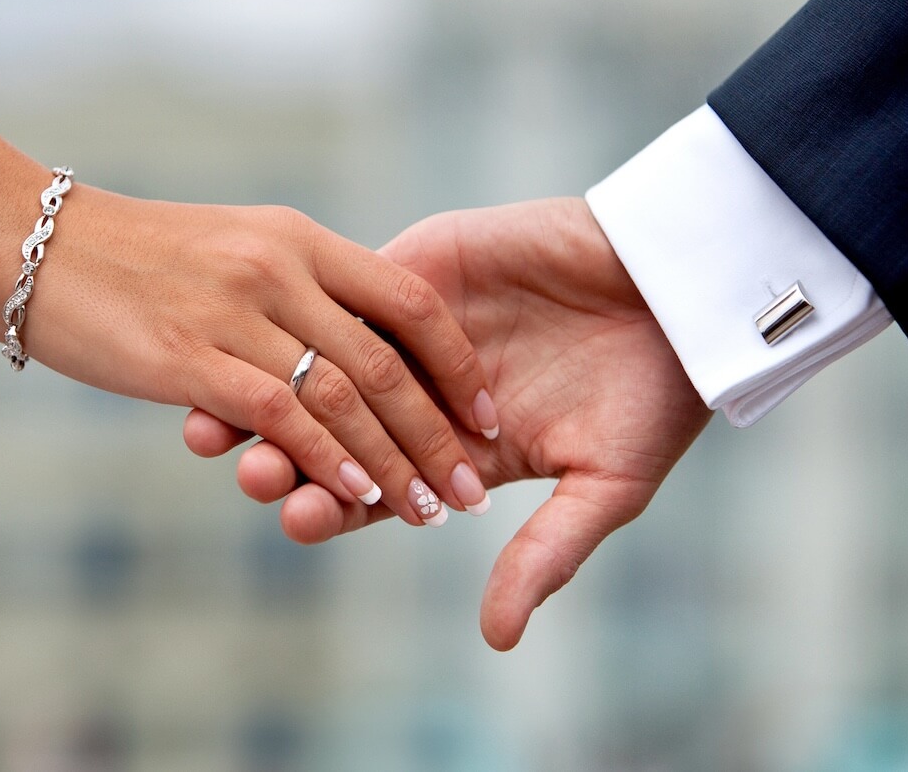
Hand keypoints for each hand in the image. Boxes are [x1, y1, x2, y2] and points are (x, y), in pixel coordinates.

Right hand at [17, 186, 497, 524]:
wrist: (31, 240)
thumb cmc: (135, 255)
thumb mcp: (234, 249)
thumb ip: (295, 288)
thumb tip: (350, 347)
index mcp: (299, 239)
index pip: (408, 298)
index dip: (457, 362)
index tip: (487, 411)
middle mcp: (279, 268)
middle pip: (388, 359)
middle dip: (439, 431)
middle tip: (472, 486)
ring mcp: (235, 311)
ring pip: (343, 395)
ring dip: (394, 461)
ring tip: (429, 511)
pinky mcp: (187, 356)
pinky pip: (280, 415)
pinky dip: (326, 460)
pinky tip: (356, 496)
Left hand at [183, 198, 711, 648]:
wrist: (682, 291)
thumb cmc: (656, 395)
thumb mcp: (606, 486)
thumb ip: (545, 553)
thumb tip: (497, 639)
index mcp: (452, 454)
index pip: (369, 490)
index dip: (331, 506)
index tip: (300, 520)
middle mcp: (419, 397)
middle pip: (329, 435)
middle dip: (285, 456)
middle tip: (253, 472)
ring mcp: (412, 332)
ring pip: (321, 366)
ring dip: (272, 391)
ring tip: (225, 420)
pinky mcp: (420, 267)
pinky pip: (352, 293)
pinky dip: (309, 314)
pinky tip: (268, 331)